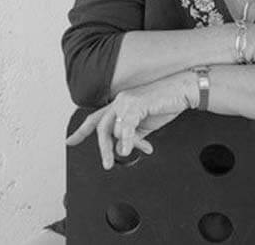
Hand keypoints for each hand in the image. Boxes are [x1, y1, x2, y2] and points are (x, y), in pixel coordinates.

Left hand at [65, 74, 191, 169]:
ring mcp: (126, 100)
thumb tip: (124, 148)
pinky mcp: (136, 103)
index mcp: (119, 105)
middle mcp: (119, 101)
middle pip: (101, 127)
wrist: (184, 90)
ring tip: (125, 155)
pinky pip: (126, 126)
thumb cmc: (167, 103)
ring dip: (119, 145)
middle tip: (107, 164)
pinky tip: (128, 148)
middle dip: (102, 148)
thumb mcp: (146, 124)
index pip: (96, 119)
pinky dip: (126, 139)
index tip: (70, 141)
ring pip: (112, 128)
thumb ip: (133, 135)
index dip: (81, 131)